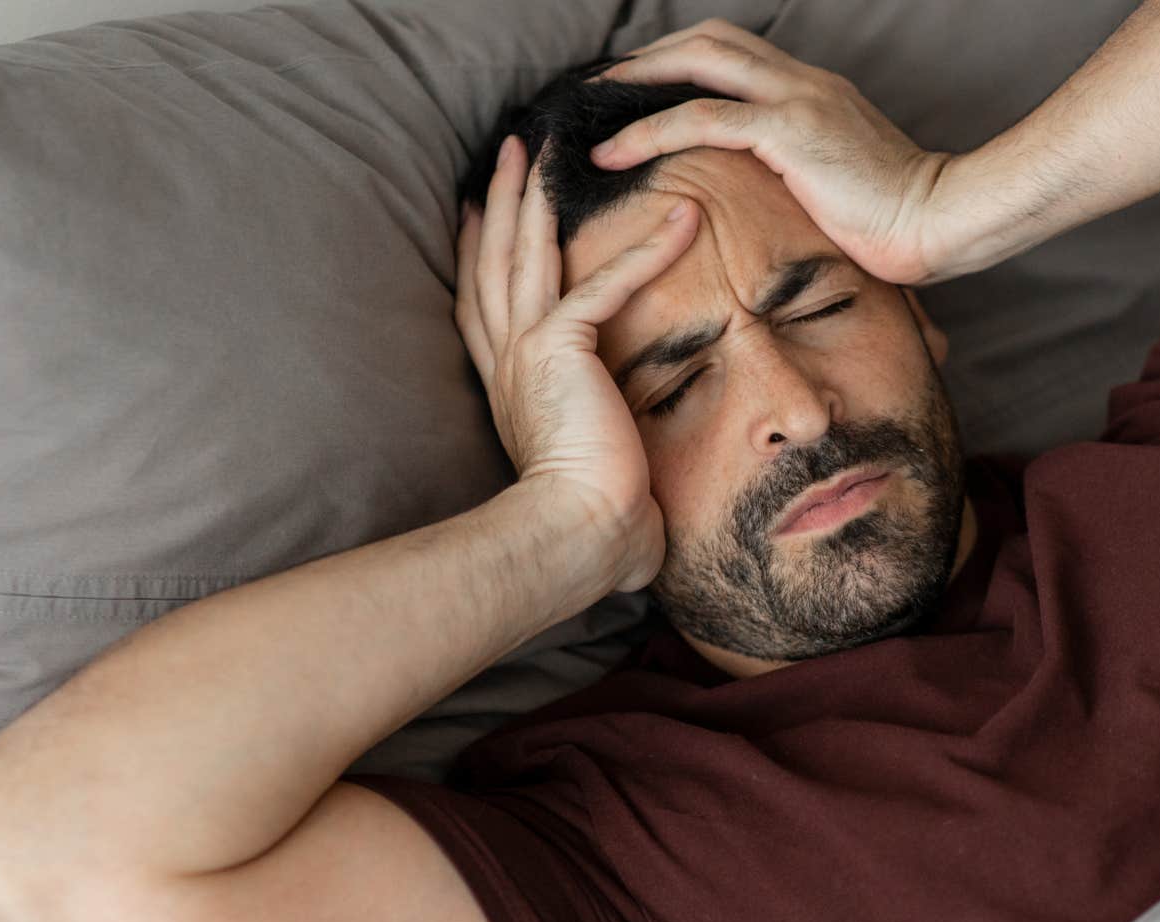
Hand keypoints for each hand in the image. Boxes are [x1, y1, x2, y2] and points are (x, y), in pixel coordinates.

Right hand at [454, 134, 699, 592]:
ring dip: (537, 195)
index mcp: (508, 389)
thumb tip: (642, 520)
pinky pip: (605, 281)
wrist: (570, 537)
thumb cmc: (590, 529)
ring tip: (550, 147)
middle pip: (494, 262)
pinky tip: (683, 218)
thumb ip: (606, 472)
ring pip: (527, 253)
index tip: (476, 215)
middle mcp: (507, 362)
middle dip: (499, 201)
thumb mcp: (594, 483)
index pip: (485, 307)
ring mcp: (527, 350)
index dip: (479, 255)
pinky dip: (646, 249)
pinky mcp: (561, 346)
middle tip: (508, 151)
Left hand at [589, 19, 962, 285]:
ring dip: (637, 83)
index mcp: (814, 94)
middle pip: (710, 40)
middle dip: (649, 58)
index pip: (735, 54)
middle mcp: (803, 84)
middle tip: (601, 89)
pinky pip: (703, 119)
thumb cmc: (897, 223)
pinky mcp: (790, 132)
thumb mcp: (835, 189)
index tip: (637, 89)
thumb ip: (797, 176)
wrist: (942, 222)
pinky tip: (612, 154)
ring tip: (592, 113)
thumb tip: (757, 201)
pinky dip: (649, 131)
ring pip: (699, 63)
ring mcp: (798, 101)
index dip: (680, 61)